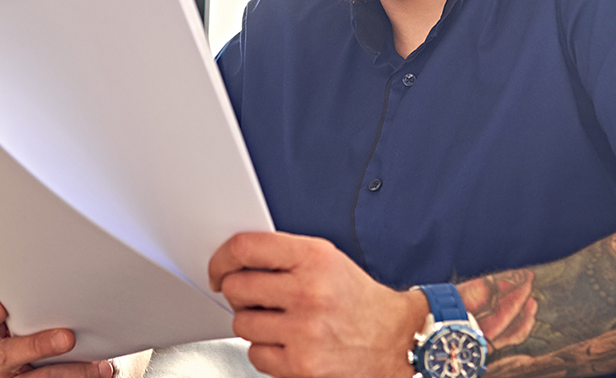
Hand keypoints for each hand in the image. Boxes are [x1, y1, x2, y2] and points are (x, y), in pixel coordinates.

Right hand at [0, 297, 115, 377]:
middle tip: (67, 338)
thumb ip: (49, 309)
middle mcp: (3, 358)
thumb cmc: (66, 334)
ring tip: (99, 366)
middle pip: (7, 354)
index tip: (0, 306)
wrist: (90, 364)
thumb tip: (75, 292)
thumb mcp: (53, 318)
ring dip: (70, 371)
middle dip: (37, 345)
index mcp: (1, 332)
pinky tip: (102, 371)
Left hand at [207, 232, 427, 377]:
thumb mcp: (328, 260)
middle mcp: (310, 292)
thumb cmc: (358, 300)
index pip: (245, 248)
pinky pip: (255, 355)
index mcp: (315, 258)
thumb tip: (234, 260)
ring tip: (281, 322)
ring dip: (254, 324)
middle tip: (256, 298)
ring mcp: (305, 331)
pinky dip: (266, 352)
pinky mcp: (302, 365)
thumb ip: (284, 255)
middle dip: (239, 294)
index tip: (217, 269)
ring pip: (242, 324)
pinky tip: (289, 343)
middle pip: (236, 288)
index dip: (221, 259)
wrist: (398, 340)